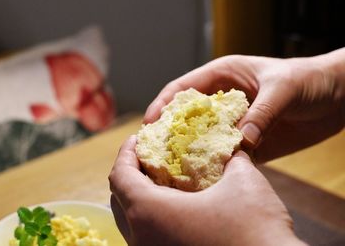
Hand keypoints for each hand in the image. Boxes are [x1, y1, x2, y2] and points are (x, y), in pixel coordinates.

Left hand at [109, 136, 304, 245]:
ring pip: (132, 221)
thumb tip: (231, 145)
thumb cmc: (255, 230)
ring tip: (161, 179)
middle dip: (131, 173)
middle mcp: (141, 239)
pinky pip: (147, 236)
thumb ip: (231, 157)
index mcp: (148, 213)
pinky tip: (176, 207)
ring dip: (141, 196)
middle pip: (120, 199)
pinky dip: (153, 217)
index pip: (119, 176)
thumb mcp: (244, 181)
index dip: (126, 153)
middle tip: (148, 156)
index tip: (138, 138)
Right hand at [144, 49, 344, 161]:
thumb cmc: (309, 79)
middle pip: (186, 117)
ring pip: (203, 138)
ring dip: (190, 152)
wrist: (337, 97)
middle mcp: (222, 101)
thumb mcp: (283, 88)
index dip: (162, 104)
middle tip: (154, 151)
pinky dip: (215, 165)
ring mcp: (234, 123)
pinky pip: (226, 155)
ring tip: (173, 169)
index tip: (150, 124)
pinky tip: (204, 178)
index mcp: (222, 76)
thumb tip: (242, 142)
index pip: (183, 88)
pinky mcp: (248, 143)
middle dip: (170, 132)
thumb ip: (261, 113)